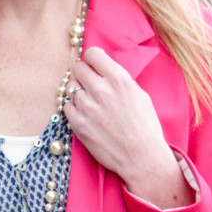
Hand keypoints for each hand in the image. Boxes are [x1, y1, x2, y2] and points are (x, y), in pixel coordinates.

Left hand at [66, 47, 191, 208]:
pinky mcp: (78, 124)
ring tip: (90, 104)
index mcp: (118, 78)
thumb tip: (103, 70)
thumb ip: (118, 80)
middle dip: (83, 75)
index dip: (92, 60)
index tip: (94, 66)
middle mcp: (101, 90)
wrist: (141, 157)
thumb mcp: (139, 95)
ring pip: (70, 88)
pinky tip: (86, 116)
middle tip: (90, 86)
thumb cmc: (145, 127)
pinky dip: (74, 110)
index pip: (92, 53)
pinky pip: (67, 108)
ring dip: (78, 94)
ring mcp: (87, 107)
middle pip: (78, 68)